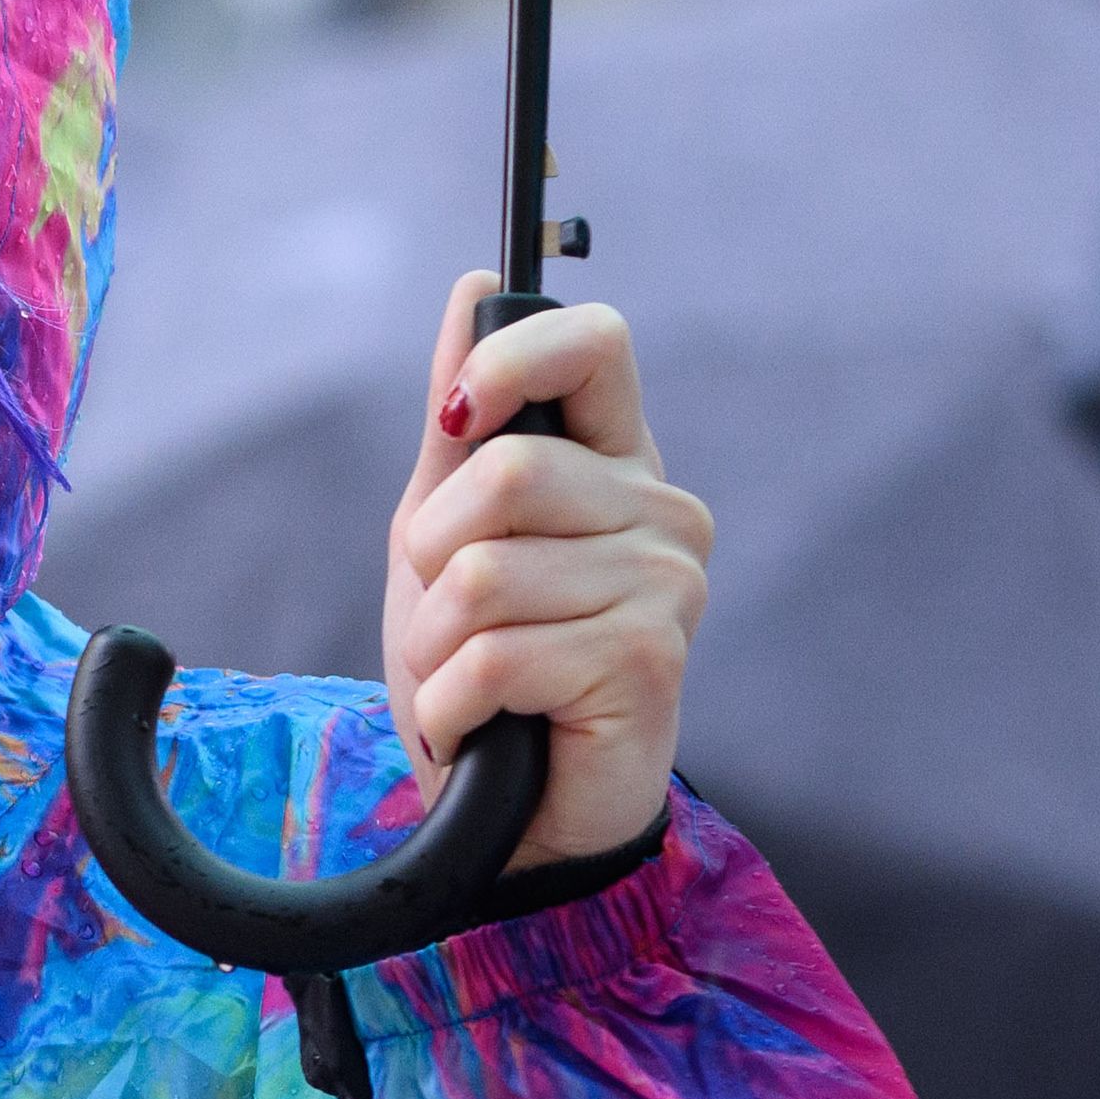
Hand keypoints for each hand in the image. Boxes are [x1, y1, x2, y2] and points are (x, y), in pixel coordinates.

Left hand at [383, 274, 708, 870]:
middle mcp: (661, 513)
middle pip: (508, 473)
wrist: (505, 812)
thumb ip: (460, 421)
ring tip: (469, 681)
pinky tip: (484, 726)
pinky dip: (451, 704)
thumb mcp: (444, 533)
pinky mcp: (649, 661)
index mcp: (615, 463)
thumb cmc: (483, 668)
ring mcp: (668, 587)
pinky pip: (495, 653)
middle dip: (431, 558)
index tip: (459, 419)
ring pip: (484, 573)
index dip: (512, 358)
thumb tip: (475, 286)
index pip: (596, 343)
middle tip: (448, 619)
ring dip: (435, 645)